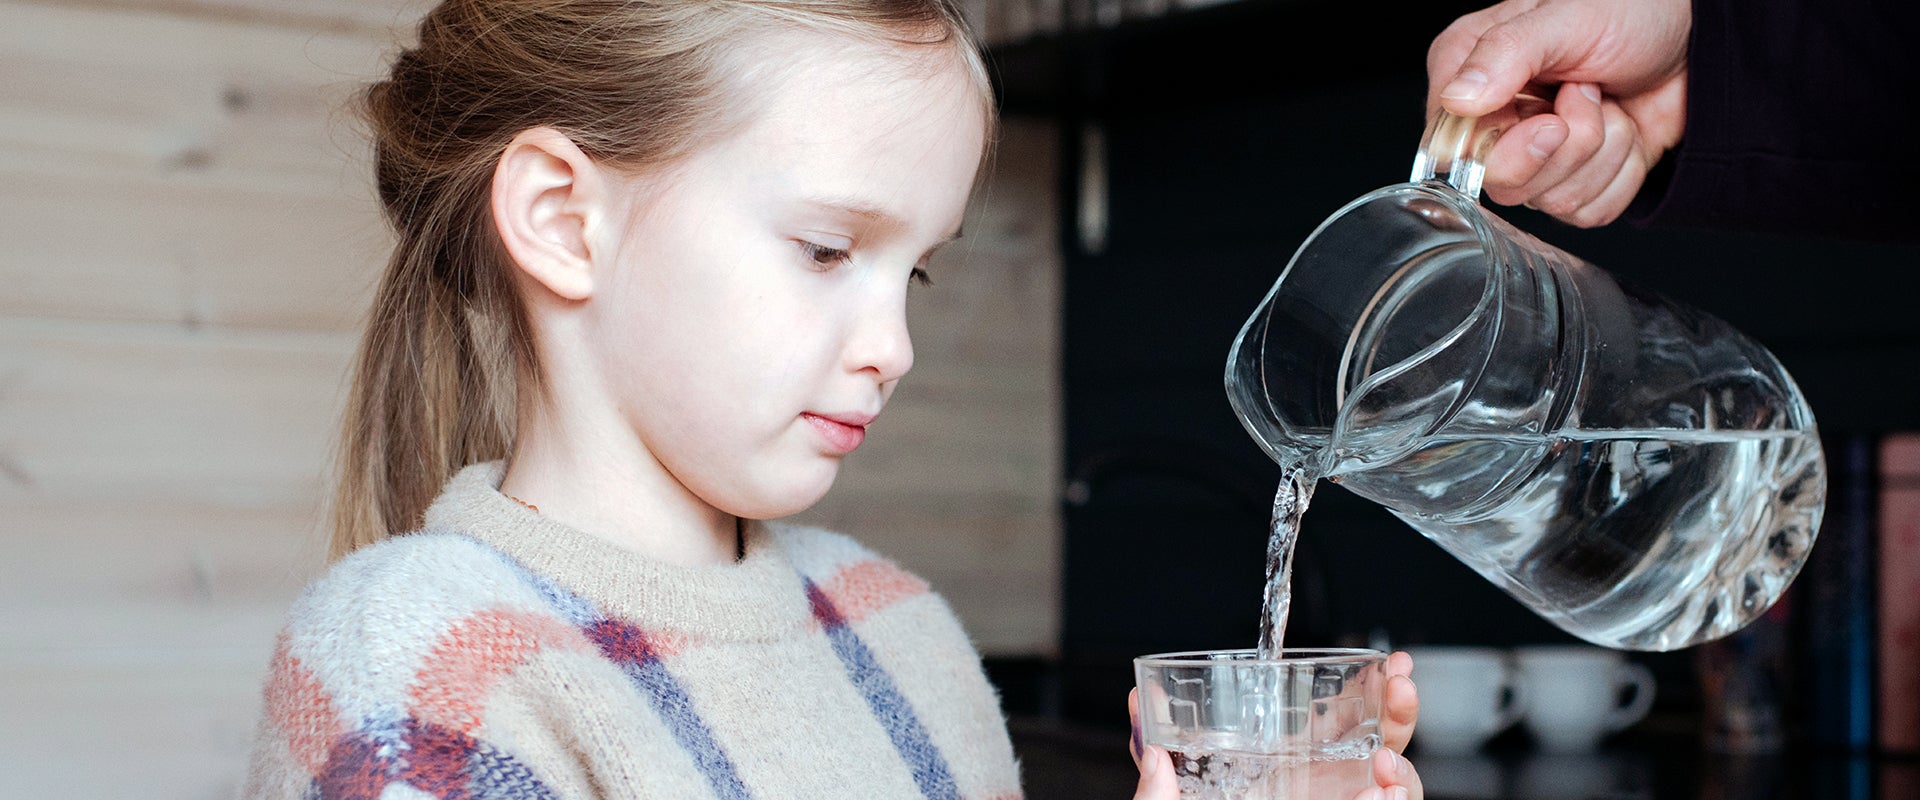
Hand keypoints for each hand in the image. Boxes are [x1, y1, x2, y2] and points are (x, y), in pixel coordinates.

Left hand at [1127, 651, 1424, 799]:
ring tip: (1383, 769)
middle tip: (1397, 684)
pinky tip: (1378, 797)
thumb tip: (1137, 710)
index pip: (1342, 730)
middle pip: (1385, 752)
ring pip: (1400, 794)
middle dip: (1400, 715)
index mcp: (1293, 781)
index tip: (1386, 664)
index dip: (1370, 695)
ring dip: (1404, 775)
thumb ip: (1157, 775)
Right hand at [1425, 0, 1690, 226]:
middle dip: (1569, 145)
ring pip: (1554, 202)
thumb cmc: (1631, 7)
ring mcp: (1534, 158)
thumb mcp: (1566, 14)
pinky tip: (1624, 129)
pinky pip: (1588, 212)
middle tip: (1589, 94)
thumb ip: (1505, 52)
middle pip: (1506, 185)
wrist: (1697, 34)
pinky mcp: (1575, 182)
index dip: (1505, 150)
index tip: (1550, 121)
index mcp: (1467, 76)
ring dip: (1603, 151)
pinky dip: (1622, 173)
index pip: (1453, 150)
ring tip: (1610, 101)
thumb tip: (1458, 98)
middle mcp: (1494, 122)